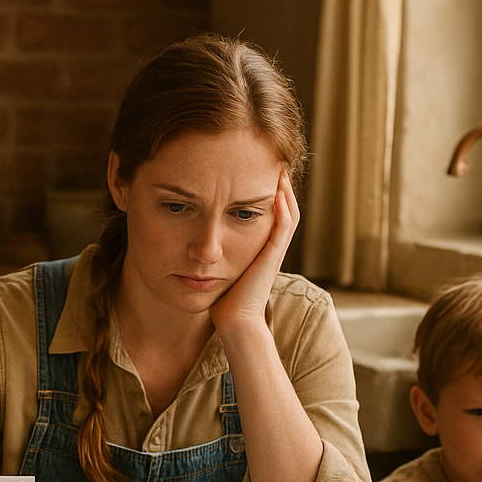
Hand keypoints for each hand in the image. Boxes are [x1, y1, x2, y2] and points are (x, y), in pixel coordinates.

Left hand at [210, 168, 298, 335]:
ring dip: (284, 189)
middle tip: (272, 160)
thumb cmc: (222, 301)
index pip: (269, 211)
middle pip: (283, 207)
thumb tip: (193, 243)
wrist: (234, 321)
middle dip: (278, 183)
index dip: (265, 190)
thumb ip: (213, 254)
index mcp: (260, 247)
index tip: (253, 168)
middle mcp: (271, 246)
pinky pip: (283, 225)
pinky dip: (282, 206)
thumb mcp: (218, 269)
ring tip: (278, 166)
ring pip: (288, 212)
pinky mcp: (273, 256)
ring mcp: (274, 251)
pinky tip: (277, 189)